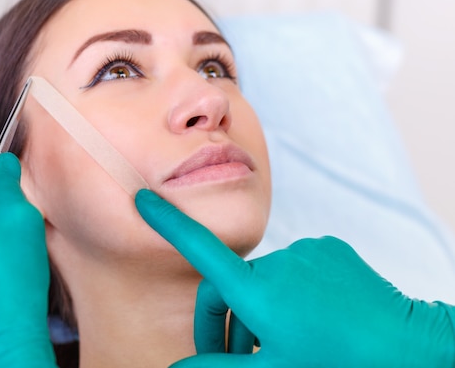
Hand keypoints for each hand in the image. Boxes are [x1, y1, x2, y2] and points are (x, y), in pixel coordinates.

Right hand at [135, 189, 454, 367]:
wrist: (407, 346)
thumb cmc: (336, 362)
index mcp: (258, 291)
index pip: (200, 250)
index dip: (168, 224)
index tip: (144, 199)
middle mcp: (277, 262)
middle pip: (231, 287)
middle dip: (226, 323)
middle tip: (235, 359)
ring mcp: (305, 251)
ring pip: (264, 281)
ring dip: (260, 311)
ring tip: (279, 346)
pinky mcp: (328, 248)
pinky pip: (294, 268)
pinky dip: (289, 293)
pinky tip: (309, 320)